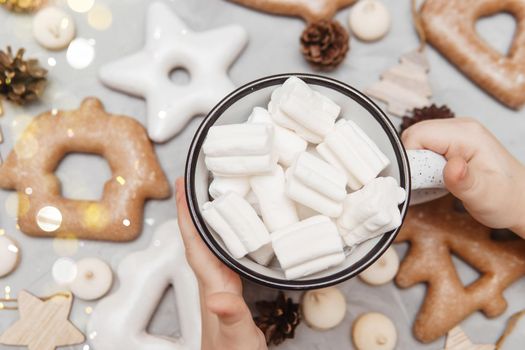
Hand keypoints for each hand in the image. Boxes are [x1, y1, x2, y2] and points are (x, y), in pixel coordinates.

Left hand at [175, 178, 267, 349]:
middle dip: (191, 209)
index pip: (193, 242)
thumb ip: (230, 315)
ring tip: (205, 197)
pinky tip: (226, 230)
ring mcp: (218, 282)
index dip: (186, 216)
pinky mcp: (228, 286)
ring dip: (202, 219)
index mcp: (212, 283)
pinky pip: (219, 252)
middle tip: (190, 183)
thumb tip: (218, 298)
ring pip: (206, 243)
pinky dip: (219, 235)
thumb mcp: (237, 334)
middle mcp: (211, 279)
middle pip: (195, 236)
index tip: (180, 189)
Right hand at [402, 118, 524, 237]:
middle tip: (422, 182)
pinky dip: (422, 162)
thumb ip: (465, 181)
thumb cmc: (506, 199)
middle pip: (415, 134)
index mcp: (467, 134)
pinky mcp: (452, 142)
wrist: (520, 200)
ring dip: (416, 162)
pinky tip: (433, 176)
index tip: (415, 180)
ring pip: (417, 140)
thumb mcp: (485, 196)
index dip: (409, 157)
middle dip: (411, 160)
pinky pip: (425, 145)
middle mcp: (460, 127)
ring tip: (430, 181)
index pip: (419, 135)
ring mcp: (456, 133)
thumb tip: (452, 166)